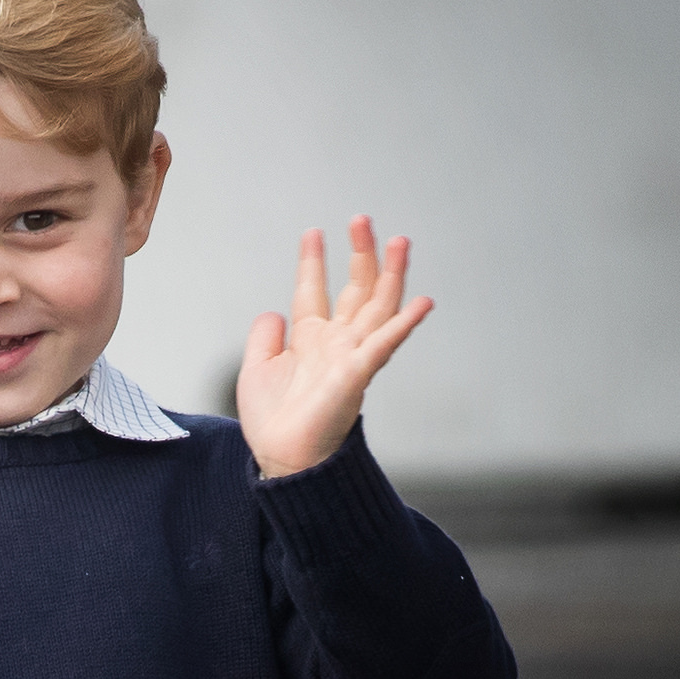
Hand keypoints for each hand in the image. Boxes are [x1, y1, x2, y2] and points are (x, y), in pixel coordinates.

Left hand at [236, 215, 431, 477]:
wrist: (282, 458)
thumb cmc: (273, 421)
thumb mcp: (257, 369)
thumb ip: (265, 338)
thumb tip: (272, 312)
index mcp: (310, 340)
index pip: (314, 290)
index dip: (313, 261)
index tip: (313, 232)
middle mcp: (336, 343)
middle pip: (356, 290)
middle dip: (361, 255)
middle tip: (363, 220)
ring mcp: (350, 357)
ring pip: (378, 308)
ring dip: (391, 275)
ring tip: (400, 242)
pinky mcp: (357, 375)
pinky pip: (383, 345)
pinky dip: (403, 324)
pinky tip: (422, 302)